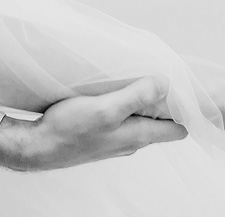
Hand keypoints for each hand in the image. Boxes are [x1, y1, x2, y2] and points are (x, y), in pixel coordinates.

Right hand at [0, 77, 187, 175]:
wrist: (38, 147)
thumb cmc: (69, 129)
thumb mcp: (106, 109)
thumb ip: (137, 97)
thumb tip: (165, 84)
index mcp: (138, 136)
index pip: (179, 130)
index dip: (185, 110)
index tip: (183, 89)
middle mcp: (131, 142)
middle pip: (162, 124)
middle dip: (166, 103)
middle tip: (162, 77)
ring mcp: (116, 141)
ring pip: (142, 121)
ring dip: (145, 104)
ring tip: (139, 81)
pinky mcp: (102, 136)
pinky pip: (124, 121)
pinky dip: (126, 107)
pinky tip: (115, 93)